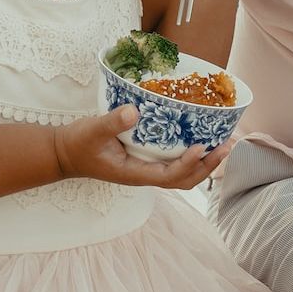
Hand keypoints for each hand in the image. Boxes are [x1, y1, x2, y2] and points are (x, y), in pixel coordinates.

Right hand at [54, 106, 228, 190]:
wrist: (65, 152)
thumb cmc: (78, 143)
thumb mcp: (92, 130)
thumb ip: (112, 122)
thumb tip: (134, 111)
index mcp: (135, 173)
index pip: (170, 176)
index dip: (188, 164)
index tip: (200, 146)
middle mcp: (145, 174)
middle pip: (184, 180)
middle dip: (208, 166)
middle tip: (227, 146)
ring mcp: (146, 168)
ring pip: (183, 174)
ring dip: (205, 163)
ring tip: (224, 145)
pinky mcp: (145, 159)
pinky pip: (174, 162)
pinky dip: (192, 155)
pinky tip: (201, 139)